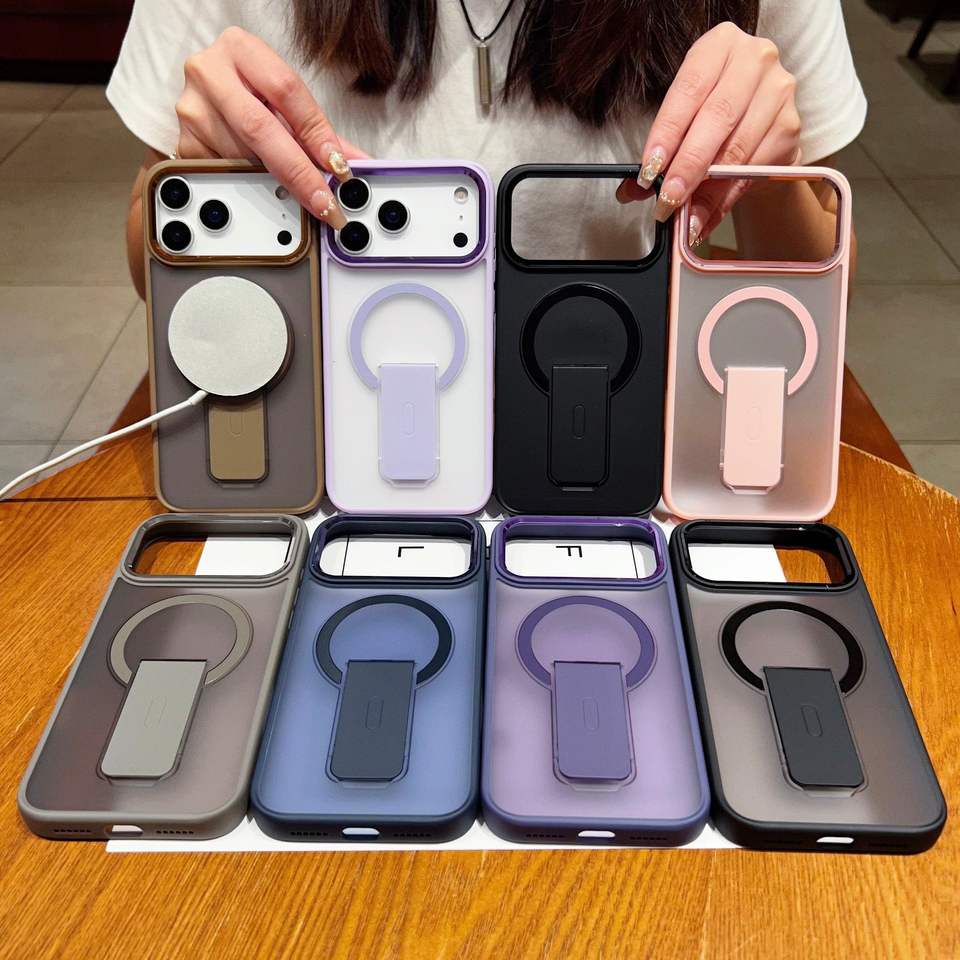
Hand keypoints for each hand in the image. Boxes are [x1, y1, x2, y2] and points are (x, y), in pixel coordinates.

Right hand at [175, 26, 366, 227]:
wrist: (209, 87)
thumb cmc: (251, 90)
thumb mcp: (284, 101)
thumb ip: (319, 131)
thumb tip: (356, 164)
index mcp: (240, 49)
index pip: (286, 91)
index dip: (316, 132)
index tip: (337, 165)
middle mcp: (209, 72)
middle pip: (260, 128)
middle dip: (298, 170)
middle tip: (323, 199)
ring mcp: (192, 108)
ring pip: (242, 156)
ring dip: (273, 179)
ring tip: (292, 188)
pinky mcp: (184, 142)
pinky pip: (225, 172)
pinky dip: (249, 183)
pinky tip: (259, 181)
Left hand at [617, 22, 800, 244]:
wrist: (756, 114)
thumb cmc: (709, 110)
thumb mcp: (682, 115)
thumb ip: (660, 150)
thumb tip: (632, 191)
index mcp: (720, 45)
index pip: (689, 90)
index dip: (667, 134)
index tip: (649, 171)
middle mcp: (755, 60)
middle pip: (718, 119)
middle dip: (688, 167)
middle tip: (668, 200)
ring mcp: (779, 92)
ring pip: (738, 150)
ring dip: (708, 192)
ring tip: (685, 220)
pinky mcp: (792, 127)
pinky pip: (755, 171)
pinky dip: (727, 199)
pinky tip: (708, 217)